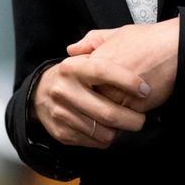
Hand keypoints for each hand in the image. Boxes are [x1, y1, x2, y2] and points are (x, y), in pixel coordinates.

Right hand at [32, 54, 150, 147]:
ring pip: (103, 132)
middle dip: (132, 118)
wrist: (39, 94)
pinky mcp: (62, 133)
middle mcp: (64, 91)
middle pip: (107, 112)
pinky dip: (107, 138)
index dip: (127, 81)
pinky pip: (95, 142)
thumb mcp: (82, 55)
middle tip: (142, 117)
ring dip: (121, 130)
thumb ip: (99, 44)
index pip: (103, 72)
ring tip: (126, 122)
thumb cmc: (71, 75)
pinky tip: (110, 128)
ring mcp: (62, 114)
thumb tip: (119, 43)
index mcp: (72, 68)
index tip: (145, 89)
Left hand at [67, 18, 179, 112]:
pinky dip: (125, 117)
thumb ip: (91, 41)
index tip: (93, 86)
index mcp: (94, 63)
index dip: (86, 86)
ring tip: (120, 104)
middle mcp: (102, 82)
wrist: (173, 49)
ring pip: (104, 113)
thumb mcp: (116, 33)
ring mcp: (117, 96)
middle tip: (108, 98)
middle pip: (89, 101)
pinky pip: (122, 119)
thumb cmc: (149, 40)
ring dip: (110, 113)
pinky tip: (132, 107)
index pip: (78, 84)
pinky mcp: (132, 108)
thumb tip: (73, 49)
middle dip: (96, 103)